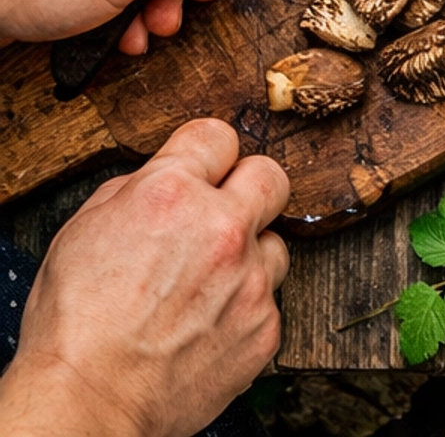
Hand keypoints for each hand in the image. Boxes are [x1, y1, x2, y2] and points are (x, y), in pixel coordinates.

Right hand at [0, 120, 287, 436]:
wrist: (86, 403)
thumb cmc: (74, 325)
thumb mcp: (85, 229)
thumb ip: (137, 190)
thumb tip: (167, 177)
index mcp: (171, 193)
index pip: (218, 135)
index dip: (207, 155)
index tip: (205, 170)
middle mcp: (221, 229)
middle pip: (270, 176)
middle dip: (248, 190)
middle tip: (224, 215)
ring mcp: (249, 281)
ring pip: (275, 245)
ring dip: (248, 258)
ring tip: (205, 288)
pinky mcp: (263, 330)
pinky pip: (268, 303)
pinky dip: (242, 312)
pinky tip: (204, 328)